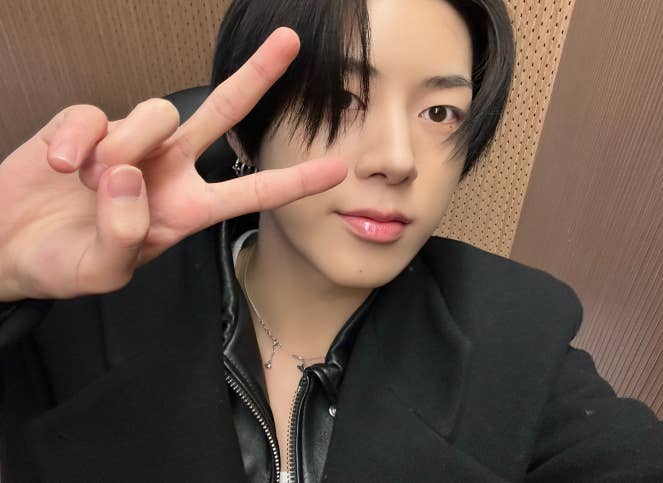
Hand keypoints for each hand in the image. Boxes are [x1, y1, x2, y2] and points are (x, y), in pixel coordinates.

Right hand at [0, 27, 346, 301]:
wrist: (7, 245)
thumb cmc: (62, 262)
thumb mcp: (100, 271)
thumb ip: (122, 235)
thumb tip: (127, 176)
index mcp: (185, 209)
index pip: (249, 192)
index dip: (292, 181)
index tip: (335, 168)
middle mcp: (166, 169)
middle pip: (221, 113)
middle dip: (256, 78)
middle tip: (289, 43)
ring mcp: (128, 142)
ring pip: (156, 113)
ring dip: (125, 145)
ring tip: (87, 179)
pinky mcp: (86, 125)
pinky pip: (93, 114)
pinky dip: (76, 140)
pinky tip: (57, 166)